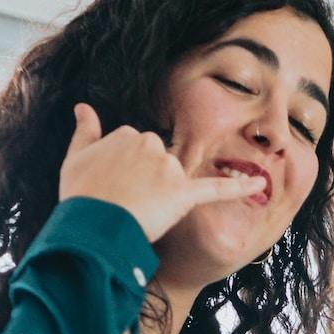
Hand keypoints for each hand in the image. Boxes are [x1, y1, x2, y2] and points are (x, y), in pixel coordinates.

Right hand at [58, 103, 262, 243]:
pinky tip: (259, 185)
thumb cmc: (81, 196)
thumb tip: (83, 107)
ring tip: (138, 212)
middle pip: (161, 164)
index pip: (139, 150)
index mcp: (129, 134)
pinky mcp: (183, 194)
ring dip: (163, 197)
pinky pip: (217, 189)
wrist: (91, 225)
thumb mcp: (75, 159)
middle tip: (126, 203)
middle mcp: (152, 145)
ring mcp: (169, 169)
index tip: (116, 187)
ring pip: (176, 181)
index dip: (129, 173)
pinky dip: (239, 188)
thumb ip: (85, 132)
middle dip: (149, 183)